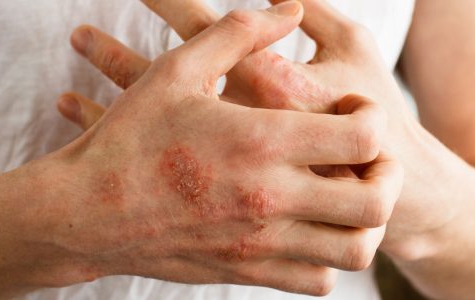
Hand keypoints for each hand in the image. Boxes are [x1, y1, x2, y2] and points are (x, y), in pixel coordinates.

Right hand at [52, 3, 401, 295]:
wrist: (87, 212)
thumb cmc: (130, 138)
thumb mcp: (177, 70)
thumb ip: (239, 33)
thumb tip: (290, 9)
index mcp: (260, 142)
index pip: (363, 137)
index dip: (372, 118)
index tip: (352, 112)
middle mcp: (270, 198)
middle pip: (374, 201)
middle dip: (388, 176)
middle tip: (369, 158)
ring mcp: (262, 243)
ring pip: (355, 250)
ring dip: (367, 221)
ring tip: (348, 196)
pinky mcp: (248, 271)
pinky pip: (318, 281)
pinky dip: (331, 257)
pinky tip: (312, 228)